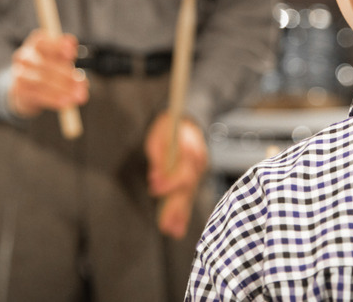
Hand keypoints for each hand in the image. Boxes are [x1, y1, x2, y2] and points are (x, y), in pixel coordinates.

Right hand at [7, 30, 88, 117]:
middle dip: (66, 75)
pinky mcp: (18, 91)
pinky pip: (37, 95)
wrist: (27, 92)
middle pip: (44, 64)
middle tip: (83, 85)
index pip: (41, 41)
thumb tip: (72, 44)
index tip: (72, 54)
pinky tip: (65, 103)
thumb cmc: (48, 70)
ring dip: (62, 89)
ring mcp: (18, 74)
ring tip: (78, 96)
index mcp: (34, 44)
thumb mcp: (58, 60)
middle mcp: (23, 56)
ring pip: (41, 81)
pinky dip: (53, 99)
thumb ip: (65, 53)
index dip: (56, 46)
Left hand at [145, 111, 208, 238]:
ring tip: (172, 231)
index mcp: (192, 150)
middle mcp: (199, 164)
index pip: (183, 172)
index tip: (154, 187)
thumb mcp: (158, 136)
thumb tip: (155, 178)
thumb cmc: (169, 127)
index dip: (168, 183)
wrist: (186, 119)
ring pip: (189, 196)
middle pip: (188, 189)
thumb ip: (158, 157)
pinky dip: (183, 212)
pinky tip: (177, 228)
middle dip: (176, 208)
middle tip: (165, 225)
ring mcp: (199, 172)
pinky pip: (189, 197)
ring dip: (181, 214)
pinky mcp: (194, 179)